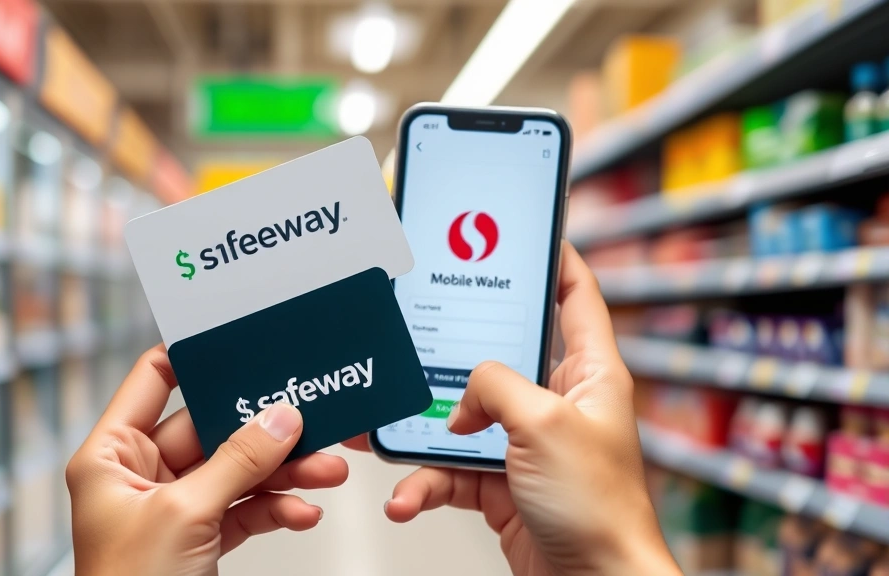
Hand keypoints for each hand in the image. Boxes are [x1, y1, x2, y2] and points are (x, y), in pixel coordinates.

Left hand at [67, 346, 348, 575]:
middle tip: (308, 419)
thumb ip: (237, 462)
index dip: (193, 356)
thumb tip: (280, 419)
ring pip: (237, 472)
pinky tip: (303, 511)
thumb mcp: (185, 515)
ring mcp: (172, 507)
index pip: (153, 379)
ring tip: (325, 471)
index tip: (240, 341)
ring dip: (283, 473)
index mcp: (111, 456)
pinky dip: (276, 509)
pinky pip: (245, 509)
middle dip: (264, 431)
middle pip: (211, 429)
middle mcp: (139, 476)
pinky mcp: (199, 538)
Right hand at [346, 242, 679, 575]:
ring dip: (425, 434)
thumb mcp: (544, 424)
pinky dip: (425, 483)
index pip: (576, 297)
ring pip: (463, 420)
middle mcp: (559, 404)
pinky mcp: (503, 484)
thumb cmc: (599, 511)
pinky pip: (452, 471)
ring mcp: (528, 445)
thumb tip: (465, 392)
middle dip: (453, 357)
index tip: (525, 232)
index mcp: (589, 374)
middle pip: (499, 358)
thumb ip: (496, 386)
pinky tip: (407, 496)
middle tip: (421, 336)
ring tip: (388, 438)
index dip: (556, 258)